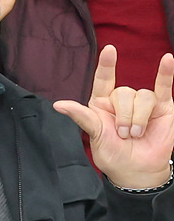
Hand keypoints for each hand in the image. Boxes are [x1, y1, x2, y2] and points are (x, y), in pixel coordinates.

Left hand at [55, 47, 173, 190]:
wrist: (137, 170)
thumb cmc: (114, 154)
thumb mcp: (95, 135)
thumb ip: (82, 117)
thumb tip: (58, 104)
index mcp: (102, 104)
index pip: (103, 80)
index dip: (106, 65)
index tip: (109, 50)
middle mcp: (123, 101)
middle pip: (124, 93)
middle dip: (124, 116)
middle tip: (124, 135)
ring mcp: (144, 103)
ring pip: (142, 96)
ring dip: (138, 117)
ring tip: (137, 134)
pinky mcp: (163, 107)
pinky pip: (164, 86)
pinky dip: (166, 73)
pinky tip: (168, 59)